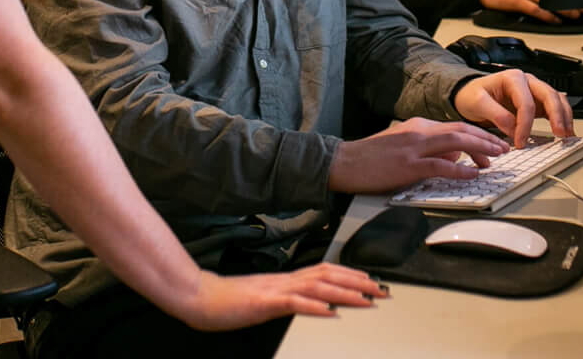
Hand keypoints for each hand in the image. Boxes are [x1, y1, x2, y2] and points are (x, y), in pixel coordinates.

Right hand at [175, 265, 386, 331]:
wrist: (200, 297)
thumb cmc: (228, 301)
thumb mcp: (263, 298)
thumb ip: (285, 297)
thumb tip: (307, 300)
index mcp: (285, 280)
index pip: (325, 272)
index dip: (351, 274)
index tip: (371, 281)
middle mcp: (285, 281)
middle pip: (329, 276)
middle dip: (358, 283)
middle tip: (382, 290)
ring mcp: (276, 290)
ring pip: (318, 286)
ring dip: (345, 292)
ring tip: (366, 299)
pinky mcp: (265, 303)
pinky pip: (294, 303)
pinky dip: (315, 306)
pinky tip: (331, 311)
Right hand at [329, 117, 509, 193]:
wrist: (344, 162)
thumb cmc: (372, 157)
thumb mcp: (403, 145)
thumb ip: (429, 149)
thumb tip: (454, 158)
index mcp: (418, 126)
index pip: (456, 126)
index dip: (479, 134)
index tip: (493, 143)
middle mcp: (419, 131)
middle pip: (461, 130)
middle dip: (486, 138)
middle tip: (503, 148)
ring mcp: (414, 148)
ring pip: (455, 143)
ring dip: (480, 149)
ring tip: (496, 158)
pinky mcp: (408, 166)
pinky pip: (441, 166)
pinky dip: (460, 170)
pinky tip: (472, 174)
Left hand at [453, 69, 574, 146]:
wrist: (470, 95)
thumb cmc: (472, 95)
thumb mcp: (476, 102)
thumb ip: (495, 113)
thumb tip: (512, 127)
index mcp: (512, 78)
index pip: (526, 102)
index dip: (525, 124)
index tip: (520, 142)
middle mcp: (527, 82)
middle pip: (549, 96)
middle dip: (557, 115)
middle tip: (560, 134)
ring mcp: (534, 91)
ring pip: (557, 100)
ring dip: (565, 117)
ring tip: (567, 135)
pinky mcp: (537, 103)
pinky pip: (556, 108)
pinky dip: (563, 119)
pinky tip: (566, 133)